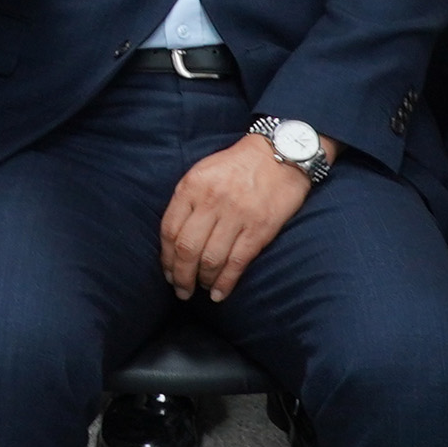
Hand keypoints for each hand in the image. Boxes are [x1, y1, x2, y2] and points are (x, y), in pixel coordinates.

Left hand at [160, 132, 311, 301]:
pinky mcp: (259, 228)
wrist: (281, 153)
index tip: (167, 271)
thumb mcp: (204, 171)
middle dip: (180, 275)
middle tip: (180, 290)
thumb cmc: (238, 164)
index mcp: (193, 185)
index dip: (166, 256)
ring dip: (201, 281)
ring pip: (211, 259)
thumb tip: (174, 238)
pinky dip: (225, 282)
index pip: (170, 229)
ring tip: (199, 290)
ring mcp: (237, 215)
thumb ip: (188, 200)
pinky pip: (237, 262)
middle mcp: (212, 201)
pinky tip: (219, 294)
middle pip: (187, 248)